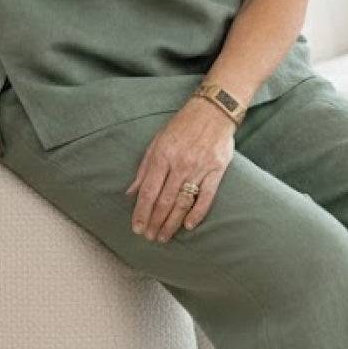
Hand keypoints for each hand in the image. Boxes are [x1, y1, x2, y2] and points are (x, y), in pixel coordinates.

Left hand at [124, 97, 235, 240]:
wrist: (214, 110)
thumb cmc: (182, 126)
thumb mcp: (157, 142)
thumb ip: (144, 169)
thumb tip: (130, 193)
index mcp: (162, 155)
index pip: (148, 191)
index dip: (141, 212)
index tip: (136, 228)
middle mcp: (180, 163)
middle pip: (164, 200)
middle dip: (155, 222)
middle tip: (149, 238)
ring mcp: (200, 167)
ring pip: (183, 202)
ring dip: (172, 222)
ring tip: (164, 236)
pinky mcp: (217, 170)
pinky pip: (206, 196)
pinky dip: (197, 213)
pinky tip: (188, 225)